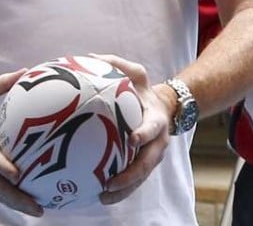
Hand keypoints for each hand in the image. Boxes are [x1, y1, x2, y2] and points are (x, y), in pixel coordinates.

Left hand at [90, 53, 170, 205]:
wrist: (163, 107)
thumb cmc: (142, 89)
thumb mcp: (135, 73)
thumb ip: (115, 63)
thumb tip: (89, 56)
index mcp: (155, 118)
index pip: (152, 126)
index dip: (144, 133)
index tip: (133, 139)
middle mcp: (157, 140)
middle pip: (148, 162)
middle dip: (132, 175)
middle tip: (111, 183)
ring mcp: (153, 154)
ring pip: (141, 176)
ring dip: (125, 188)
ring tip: (103, 196)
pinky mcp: (145, 163)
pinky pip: (134, 179)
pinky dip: (121, 189)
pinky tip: (101, 195)